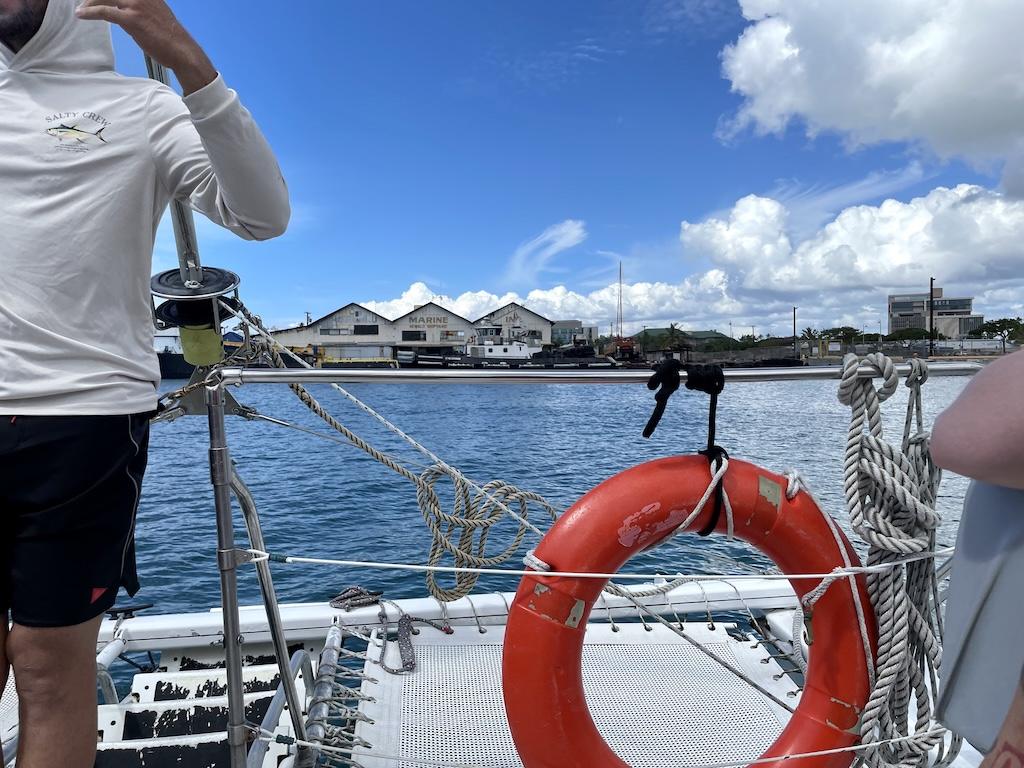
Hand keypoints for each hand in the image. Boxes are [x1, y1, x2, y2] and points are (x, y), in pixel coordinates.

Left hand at [76, 0, 216, 94]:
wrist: (182, 50)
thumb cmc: (170, 37)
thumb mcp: (156, 13)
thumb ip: (141, 7)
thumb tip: (125, 10)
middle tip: (86, 2)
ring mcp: (136, 5)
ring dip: (89, 2)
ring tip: (82, 9)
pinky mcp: (132, 19)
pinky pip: (105, 12)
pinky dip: (90, 12)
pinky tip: (82, 14)